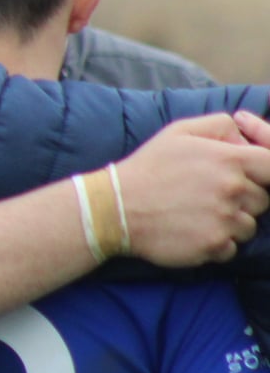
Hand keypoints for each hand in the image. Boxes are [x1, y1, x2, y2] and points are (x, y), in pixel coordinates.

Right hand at [117, 113, 269, 265]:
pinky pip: (233, 247)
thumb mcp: (179, 131)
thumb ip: (220, 125)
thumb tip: (246, 135)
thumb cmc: (149, 167)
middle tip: (210, 195)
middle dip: (243, 198)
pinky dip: (218, 242)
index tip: (249, 177)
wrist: (116, 207)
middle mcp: (233, 190)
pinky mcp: (215, 246)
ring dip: (231, 221)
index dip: (264, 172)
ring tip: (199, 213)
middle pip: (263, 199)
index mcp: (228, 160)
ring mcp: (225, 220)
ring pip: (250, 225)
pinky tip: (193, 230)